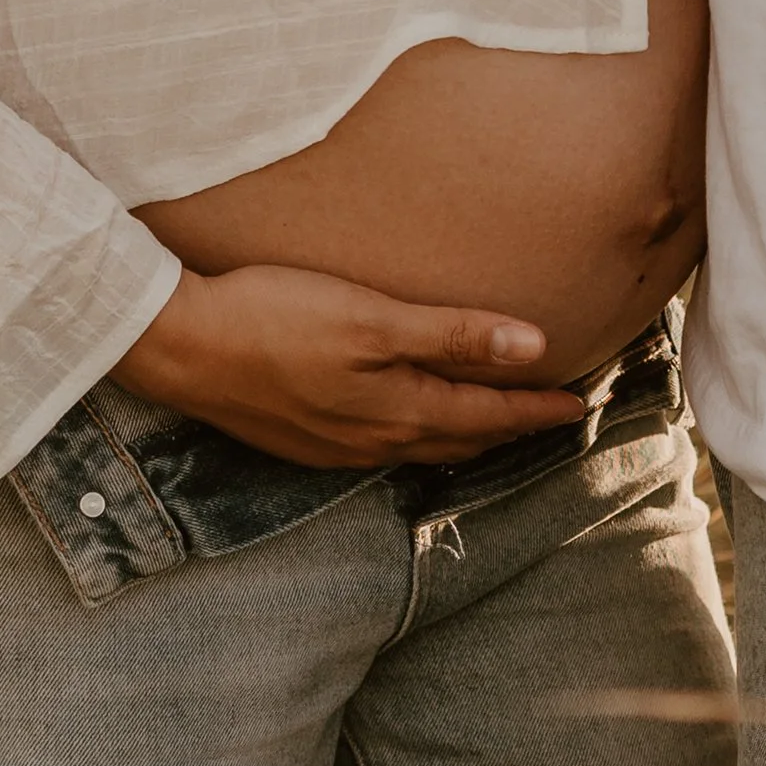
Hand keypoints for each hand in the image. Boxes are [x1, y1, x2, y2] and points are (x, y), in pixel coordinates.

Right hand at [111, 262, 585, 466]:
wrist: (183, 346)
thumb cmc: (276, 317)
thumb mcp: (372, 318)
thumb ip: (455, 334)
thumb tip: (536, 347)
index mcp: (399, 409)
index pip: (490, 413)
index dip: (538, 408)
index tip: (582, 404)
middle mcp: (374, 440)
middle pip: (462, 437)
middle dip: (510, 428)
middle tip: (552, 417)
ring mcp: (336, 447)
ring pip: (423, 447)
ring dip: (466, 434)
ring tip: (495, 422)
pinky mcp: (305, 440)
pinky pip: (384, 448)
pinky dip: (419, 436)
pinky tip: (411, 424)